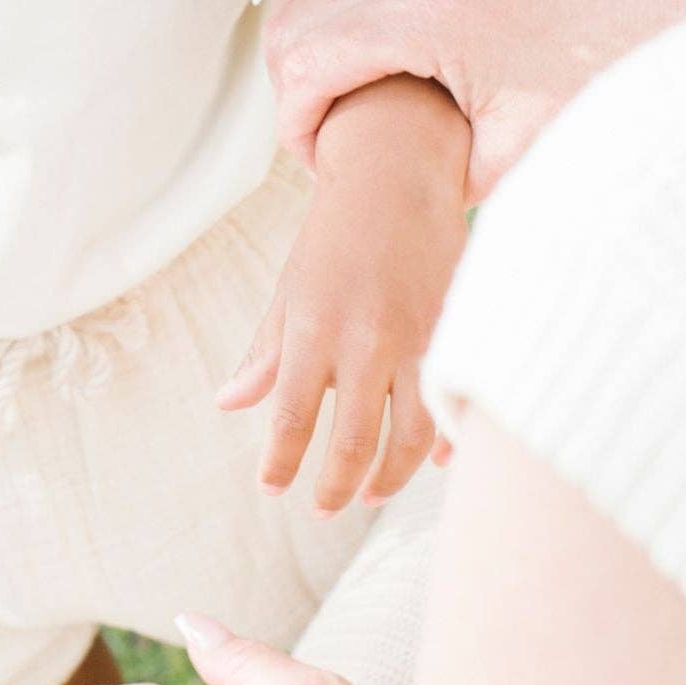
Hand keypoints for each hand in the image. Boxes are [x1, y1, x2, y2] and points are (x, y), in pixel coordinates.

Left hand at [217, 75, 469, 512]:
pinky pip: (456, 404)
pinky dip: (448, 441)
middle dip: (337, 488)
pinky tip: (433, 460)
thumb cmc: (333, 238)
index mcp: (314, 329)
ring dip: (391, 477)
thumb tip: (228, 404)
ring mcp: (418, 337)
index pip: (292, 417)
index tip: (273, 489)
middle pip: (355, 443)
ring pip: (414, 436)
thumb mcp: (290, 291)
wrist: (396, 177)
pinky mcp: (456, 331)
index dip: (281, 464)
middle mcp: (366, 339)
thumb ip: (265, 354)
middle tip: (325, 507)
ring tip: (373, 493)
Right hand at [264, 0, 685, 196]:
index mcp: (423, 12)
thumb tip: (380, 193)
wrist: (664, 5)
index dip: (296, 123)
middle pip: (289, 15)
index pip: (302, 61)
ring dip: (295, 20)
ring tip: (329, 76)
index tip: (322, 160)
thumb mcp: (517, 157)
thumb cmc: (602, 82)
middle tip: (326, 132)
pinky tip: (329, 2)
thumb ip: (436, 175)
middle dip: (291, 82)